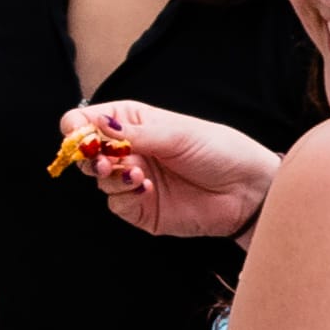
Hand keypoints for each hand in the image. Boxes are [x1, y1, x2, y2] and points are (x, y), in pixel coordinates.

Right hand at [65, 100, 277, 239]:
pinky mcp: (141, 209)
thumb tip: (97, 124)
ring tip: (134, 172)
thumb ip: (135, 133)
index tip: (79, 134)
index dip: (79, 126)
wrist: (250, 191)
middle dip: (88, 155)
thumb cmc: (221, 151)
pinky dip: (124, 194)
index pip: (91, 120)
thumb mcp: (178, 134)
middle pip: (88, 152)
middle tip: (101, 159)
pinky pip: (117, 202)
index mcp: (136, 123)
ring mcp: (133, 180)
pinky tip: (145, 186)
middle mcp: (130, 151)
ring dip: (108, 175)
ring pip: (99, 179)